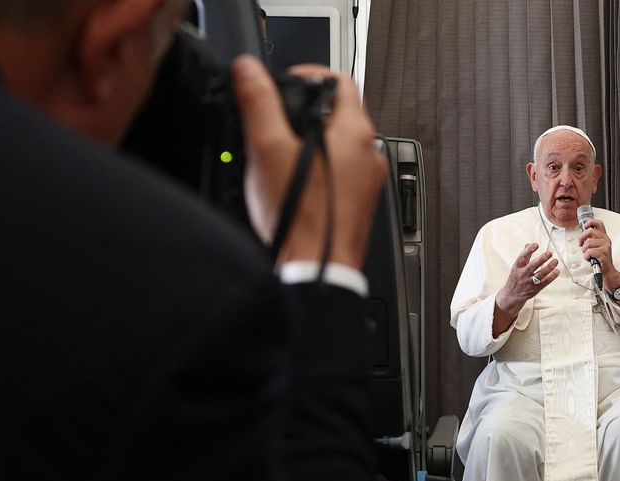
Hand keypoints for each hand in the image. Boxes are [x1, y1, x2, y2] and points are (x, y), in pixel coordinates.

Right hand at [232, 57, 387, 269]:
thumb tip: (249, 71)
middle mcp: (370, 156)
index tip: (285, 83)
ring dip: (311, 142)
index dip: (309, 74)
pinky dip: (320, 170)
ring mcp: (368, 182)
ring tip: (281, 153)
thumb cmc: (301, 218)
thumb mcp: (268, 149)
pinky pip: (342, 175)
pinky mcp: (360, 204)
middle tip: (276, 120)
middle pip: (340, 114)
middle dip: (306, 111)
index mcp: (356, 134)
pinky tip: (295, 183)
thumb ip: (258, 103)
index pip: (340, 82)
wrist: (317, 269)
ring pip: (340, 147)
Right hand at [495, 243, 558, 315]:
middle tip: (549, 253)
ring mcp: (529, 282)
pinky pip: (545, 282)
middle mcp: (523, 274)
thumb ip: (524, 256)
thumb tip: (528, 244)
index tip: (536, 245)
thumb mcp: (517, 266)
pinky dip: (551, 277)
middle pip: (533, 266)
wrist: (512, 295)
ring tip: (555, 261)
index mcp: (517, 267)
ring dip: (549, 268)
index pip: (522, 257)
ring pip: (540, 274)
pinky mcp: (535, 289)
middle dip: (541, 259)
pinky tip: (557, 271)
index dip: (529, 250)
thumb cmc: (516, 278)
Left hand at [578, 217, 619, 289]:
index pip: (599, 223)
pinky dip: (586, 256)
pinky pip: (589, 252)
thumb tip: (582, 235)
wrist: (607, 271)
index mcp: (604, 236)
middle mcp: (606, 240)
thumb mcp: (597, 246)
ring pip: (588, 243)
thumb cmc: (600, 259)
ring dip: (584, 250)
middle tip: (581, 245)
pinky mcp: (603, 254)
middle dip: (582, 238)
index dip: (590, 222)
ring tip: (587, 254)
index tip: (585, 226)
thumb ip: (592, 239)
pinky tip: (589, 259)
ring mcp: (605, 246)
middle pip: (590, 231)